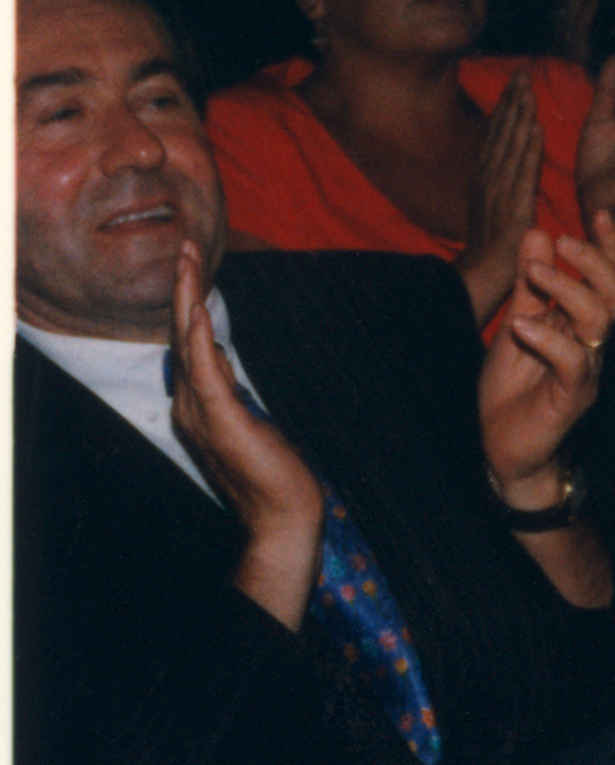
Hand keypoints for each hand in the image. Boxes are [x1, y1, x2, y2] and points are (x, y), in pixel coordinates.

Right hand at [168, 242, 322, 627]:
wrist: (283, 516)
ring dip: (187, 299)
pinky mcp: (221, 420)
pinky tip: (196, 311)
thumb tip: (219, 356)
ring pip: (187, 343)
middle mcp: (190, 405)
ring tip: (188, 259)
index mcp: (198, 404)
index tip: (192, 268)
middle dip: (184, 289)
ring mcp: (201, 412)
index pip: (188, 345)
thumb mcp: (250, 420)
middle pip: (181, 335)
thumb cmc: (273, 474)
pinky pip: (203, 370)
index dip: (187, 306)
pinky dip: (197, 338)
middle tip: (186, 248)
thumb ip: (230, 389)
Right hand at [462, 67, 543, 323]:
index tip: (516, 83)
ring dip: (519, 117)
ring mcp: (498, 194)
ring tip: (529, 90)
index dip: (505, 108)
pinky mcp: (513, 211)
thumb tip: (507, 166)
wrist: (482, 280)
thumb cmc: (492, 249)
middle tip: (523, 74)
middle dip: (511, 103)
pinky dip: (528, 151)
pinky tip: (536, 130)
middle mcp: (487, 181)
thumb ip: (501, 186)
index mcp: (484, 179)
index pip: (495, 136)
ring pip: (510, 148)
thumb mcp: (494, 209)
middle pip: (500, 134)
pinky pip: (522, 176)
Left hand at [480, 214, 614, 502]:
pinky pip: (573, 361)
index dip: (608, 248)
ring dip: (568, 290)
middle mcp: (594, 346)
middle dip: (594, 261)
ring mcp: (588, 371)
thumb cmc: (512, 390)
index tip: (596, 213)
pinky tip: (519, 325)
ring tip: (536, 273)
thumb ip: (529, 286)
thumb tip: (538, 233)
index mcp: (583, 327)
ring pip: (601, 321)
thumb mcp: (515, 325)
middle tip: (563, 240)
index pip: (609, 281)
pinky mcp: (573, 397)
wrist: (499, 447)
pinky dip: (547, 338)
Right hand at [550, 0, 600, 66]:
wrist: (566, 86)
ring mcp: (566, 32)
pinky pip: (580, 26)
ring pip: (573, 4)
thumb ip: (584, 14)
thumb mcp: (579, 33)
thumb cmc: (574, 59)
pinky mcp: (574, 46)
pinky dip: (587, 12)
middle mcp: (561, 21)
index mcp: (562, 15)